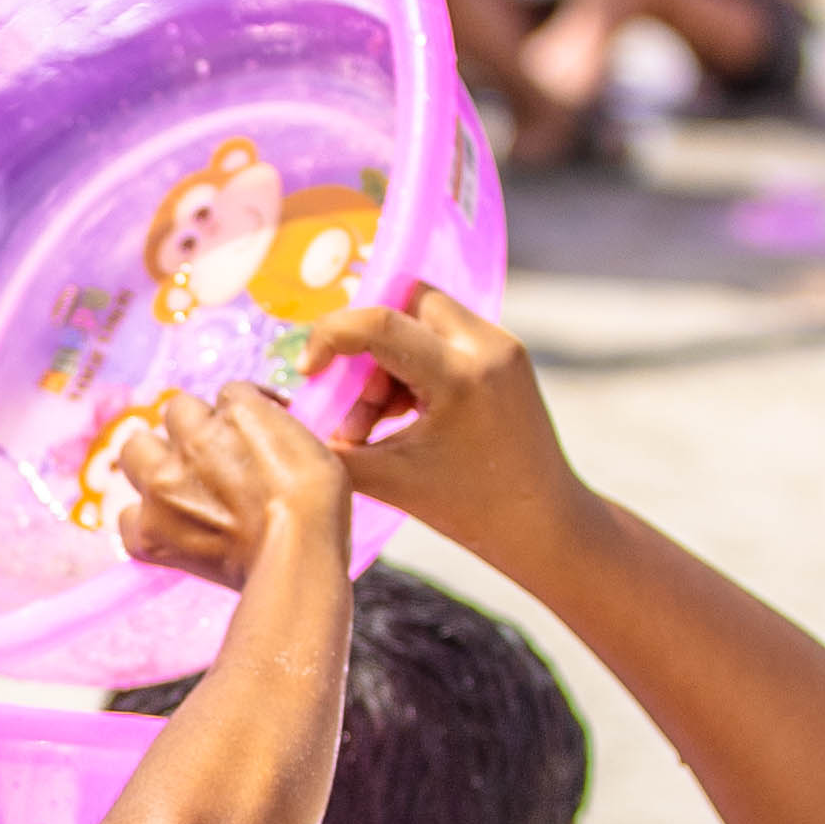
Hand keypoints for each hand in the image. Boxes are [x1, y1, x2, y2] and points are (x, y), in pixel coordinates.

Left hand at [98, 378, 353, 584]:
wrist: (298, 557)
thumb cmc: (318, 506)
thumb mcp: (311, 446)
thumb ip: (274, 431)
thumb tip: (262, 430)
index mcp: (236, 413)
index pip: (227, 394)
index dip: (240, 416)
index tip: (254, 437)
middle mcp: (192, 440)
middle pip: (176, 412)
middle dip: (191, 430)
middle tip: (212, 459)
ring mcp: (163, 485)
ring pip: (136, 450)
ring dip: (153, 462)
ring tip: (177, 486)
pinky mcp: (149, 530)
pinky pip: (127, 516)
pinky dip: (144, 523)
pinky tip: (167, 529)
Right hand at [282, 286, 583, 562]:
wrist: (542, 524)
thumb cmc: (467, 509)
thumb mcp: (387, 480)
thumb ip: (330, 447)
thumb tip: (282, 422)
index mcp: (460, 375)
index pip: (378, 322)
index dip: (330, 337)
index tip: (309, 371)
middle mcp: (486, 345)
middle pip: (404, 300)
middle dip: (366, 342)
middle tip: (350, 393)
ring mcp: (501, 345)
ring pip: (422, 316)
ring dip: (387, 358)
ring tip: (376, 420)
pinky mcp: (506, 354)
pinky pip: (444, 335)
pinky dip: (414, 365)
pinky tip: (403, 414)